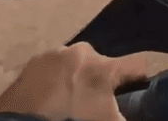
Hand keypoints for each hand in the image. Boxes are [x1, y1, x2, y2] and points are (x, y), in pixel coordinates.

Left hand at [0, 42, 148, 120]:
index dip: (137, 79)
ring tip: (65, 100)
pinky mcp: (30, 64)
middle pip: (101, 63)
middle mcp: (81, 53)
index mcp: (104, 68)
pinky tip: (47, 99)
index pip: (137, 65)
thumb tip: (125, 110)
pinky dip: (52, 80)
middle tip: (90, 101)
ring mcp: (52, 55)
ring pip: (74, 63)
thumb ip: (123, 114)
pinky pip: (50, 69)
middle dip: (98, 79)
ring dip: (74, 77)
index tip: (132, 91)